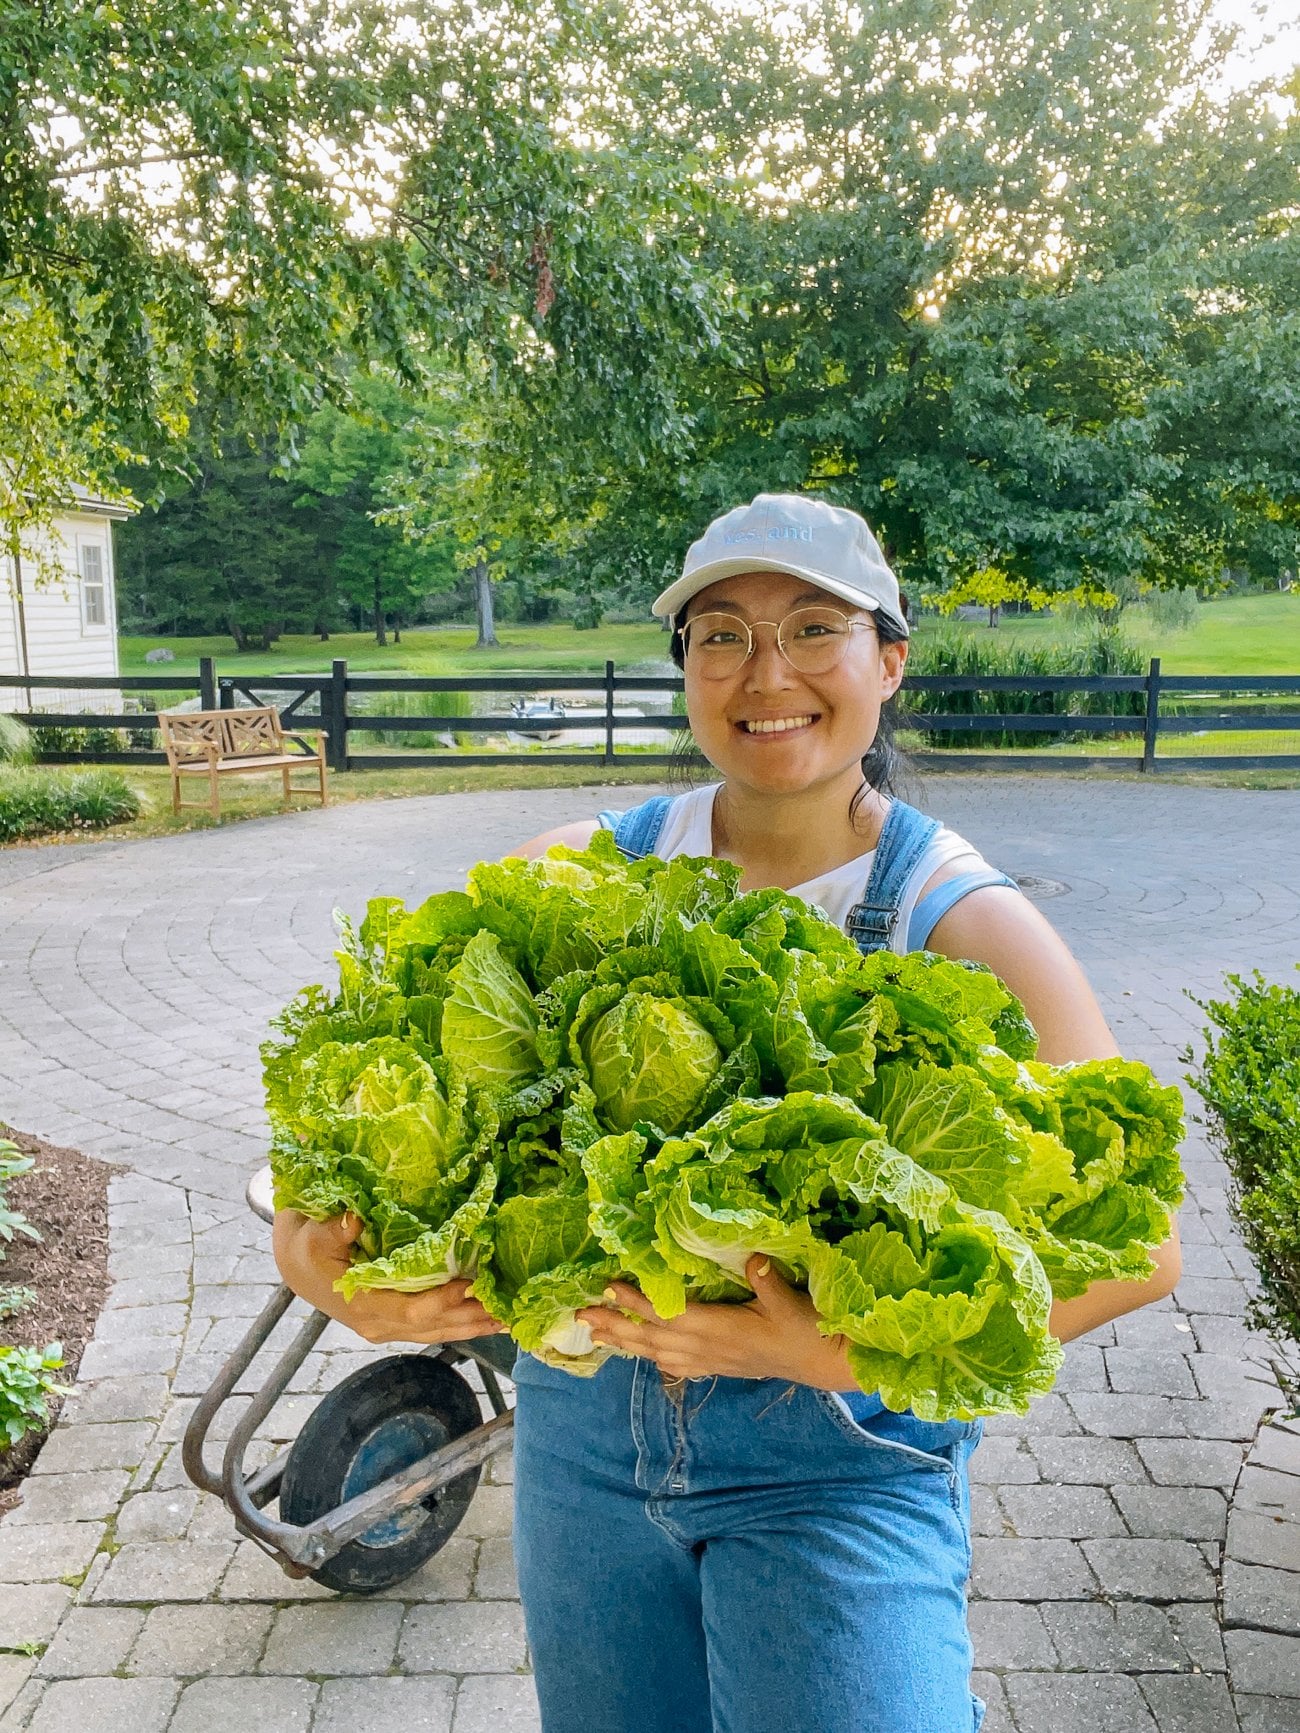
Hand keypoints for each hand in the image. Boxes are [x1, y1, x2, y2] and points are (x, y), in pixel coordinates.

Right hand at [271, 1209, 504, 1345]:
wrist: (299, 1266)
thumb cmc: (307, 1246)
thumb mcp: (311, 1234)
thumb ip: (332, 1230)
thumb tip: (352, 1221)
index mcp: (362, 1305)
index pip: (410, 1311)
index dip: (442, 1301)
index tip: (472, 1284)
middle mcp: (378, 1324)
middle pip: (432, 1327)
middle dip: (470, 1319)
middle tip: (508, 1309)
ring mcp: (387, 1327)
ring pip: (437, 1332)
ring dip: (472, 1326)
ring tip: (508, 1318)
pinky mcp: (395, 1322)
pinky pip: (433, 1327)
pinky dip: (462, 1324)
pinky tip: (487, 1319)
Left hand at [577, 1256, 854, 1388]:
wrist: (824, 1363)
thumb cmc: (808, 1330)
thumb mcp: (791, 1303)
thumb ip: (769, 1282)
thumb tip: (751, 1258)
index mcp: (720, 1330)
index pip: (669, 1315)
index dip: (637, 1302)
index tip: (608, 1288)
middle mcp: (707, 1349)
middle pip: (651, 1338)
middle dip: (614, 1325)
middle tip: (578, 1315)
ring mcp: (710, 1361)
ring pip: (656, 1353)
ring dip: (624, 1343)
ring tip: (593, 1334)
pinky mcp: (717, 1366)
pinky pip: (672, 1364)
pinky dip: (648, 1356)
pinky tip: (637, 1352)